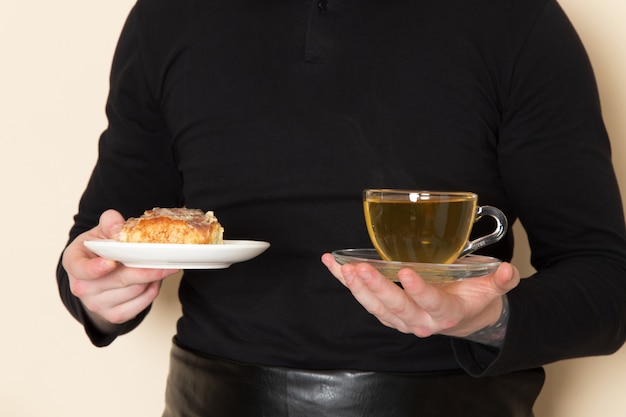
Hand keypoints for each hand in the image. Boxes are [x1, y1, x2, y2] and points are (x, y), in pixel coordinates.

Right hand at [62, 209, 178, 333]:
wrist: (99, 272)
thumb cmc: (100, 249)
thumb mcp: (101, 231)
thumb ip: (109, 222)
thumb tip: (119, 229)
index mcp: (74, 262)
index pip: (81, 268)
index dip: (95, 268)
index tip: (111, 263)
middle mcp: (81, 287)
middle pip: (120, 278)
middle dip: (146, 267)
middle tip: (166, 257)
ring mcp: (97, 304)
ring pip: (136, 289)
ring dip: (153, 276)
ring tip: (157, 264)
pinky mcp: (114, 315)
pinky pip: (143, 302)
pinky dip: (154, 289)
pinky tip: (154, 279)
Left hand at [321, 253, 518, 340]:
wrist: (463, 318)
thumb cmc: (474, 298)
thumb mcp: (491, 289)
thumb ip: (500, 280)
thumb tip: (507, 271)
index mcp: (446, 312)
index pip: (431, 302)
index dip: (419, 290)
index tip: (407, 273)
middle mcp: (421, 321)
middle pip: (396, 308)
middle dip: (377, 289)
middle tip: (362, 269)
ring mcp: (401, 319)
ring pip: (376, 307)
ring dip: (357, 288)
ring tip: (343, 268)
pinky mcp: (387, 313)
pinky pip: (365, 299)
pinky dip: (347, 283)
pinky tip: (332, 265)